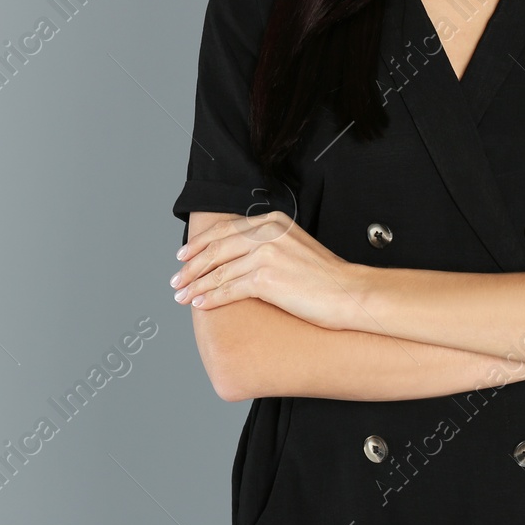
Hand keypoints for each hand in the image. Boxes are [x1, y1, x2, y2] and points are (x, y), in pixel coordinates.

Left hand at [170, 211, 363, 329]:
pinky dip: (210, 297)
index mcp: (273, 221)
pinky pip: (228, 289)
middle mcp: (267, 233)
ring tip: (181, 295)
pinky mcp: (265, 278)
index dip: (200, 244)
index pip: (225, 230)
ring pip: (218, 270)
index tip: (184, 256)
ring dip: (195, 284)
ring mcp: (266, 254)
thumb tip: (237, 258)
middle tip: (176, 279)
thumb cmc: (326, 277)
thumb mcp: (294, 247)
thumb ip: (268, 244)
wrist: (348, 293)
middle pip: (216, 248)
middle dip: (191, 266)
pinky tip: (199, 304)